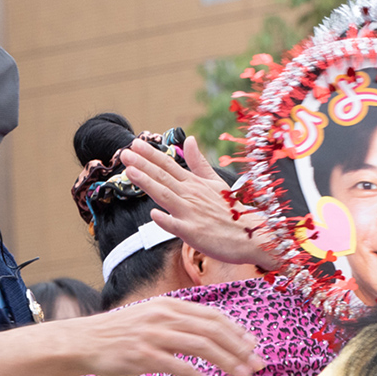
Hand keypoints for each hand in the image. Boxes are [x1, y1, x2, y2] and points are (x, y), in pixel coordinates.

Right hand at [56, 296, 263, 375]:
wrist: (82, 342)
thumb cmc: (121, 333)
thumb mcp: (152, 317)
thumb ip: (179, 322)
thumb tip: (213, 334)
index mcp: (170, 305)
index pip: (214, 315)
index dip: (237, 331)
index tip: (254, 346)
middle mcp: (165, 316)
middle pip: (214, 330)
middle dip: (241, 349)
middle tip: (258, 365)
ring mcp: (154, 335)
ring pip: (203, 347)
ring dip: (228, 363)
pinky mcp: (144, 356)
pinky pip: (182, 368)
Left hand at [121, 136, 275, 269]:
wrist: (252, 236)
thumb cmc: (232, 211)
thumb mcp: (216, 182)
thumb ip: (199, 162)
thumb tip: (189, 139)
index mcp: (194, 184)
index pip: (169, 165)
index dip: (150, 154)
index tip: (135, 144)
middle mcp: (191, 196)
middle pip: (163, 177)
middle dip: (142, 164)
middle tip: (124, 152)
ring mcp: (191, 214)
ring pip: (166, 196)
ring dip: (148, 184)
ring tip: (130, 172)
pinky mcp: (194, 233)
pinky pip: (177, 226)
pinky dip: (166, 220)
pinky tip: (154, 214)